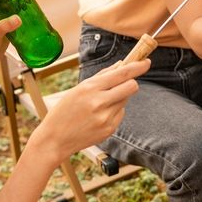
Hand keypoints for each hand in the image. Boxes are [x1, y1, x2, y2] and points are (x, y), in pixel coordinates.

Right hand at [32, 60, 149, 163]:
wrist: (56, 139)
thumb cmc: (65, 111)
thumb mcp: (78, 89)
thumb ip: (102, 77)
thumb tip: (121, 65)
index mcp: (90, 88)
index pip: (121, 74)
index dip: (137, 67)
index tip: (146, 62)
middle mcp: (100, 102)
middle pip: (131, 86)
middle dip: (131, 82)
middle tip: (126, 82)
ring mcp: (106, 117)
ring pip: (125, 100)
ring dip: (119, 97)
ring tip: (101, 103)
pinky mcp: (110, 129)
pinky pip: (120, 114)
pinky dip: (114, 111)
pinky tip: (99, 116)